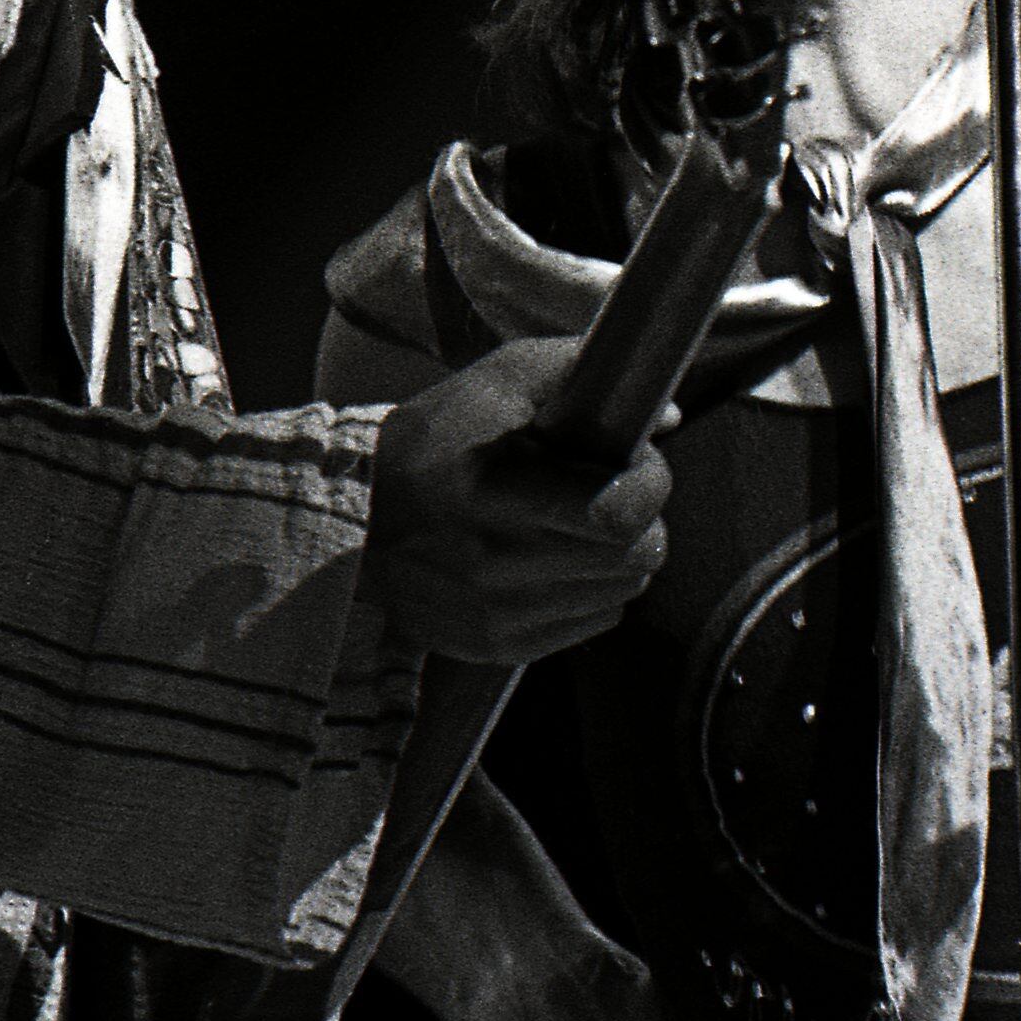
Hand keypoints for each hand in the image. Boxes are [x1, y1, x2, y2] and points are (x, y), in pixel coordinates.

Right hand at [363, 337, 673, 663]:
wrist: (355, 520)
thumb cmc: (433, 439)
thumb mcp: (494, 382)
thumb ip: (575, 374)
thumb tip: (666, 416)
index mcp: (491, 492)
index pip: (616, 513)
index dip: (648, 484)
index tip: (637, 463)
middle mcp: (492, 564)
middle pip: (633, 558)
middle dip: (644, 520)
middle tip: (616, 494)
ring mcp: (494, 614)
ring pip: (622, 592)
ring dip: (620, 557)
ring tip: (581, 525)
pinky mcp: (497, 646)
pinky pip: (595, 623)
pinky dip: (593, 590)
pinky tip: (558, 559)